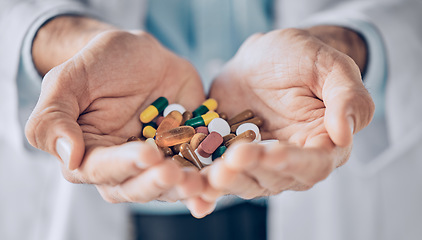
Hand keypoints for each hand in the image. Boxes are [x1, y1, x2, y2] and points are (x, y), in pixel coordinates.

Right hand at [25, 17, 212, 214]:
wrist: (141, 55)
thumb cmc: (100, 64)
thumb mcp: (68, 80)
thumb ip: (55, 118)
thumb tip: (70, 158)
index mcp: (90, 153)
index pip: (101, 169)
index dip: (124, 165)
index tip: (148, 154)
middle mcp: (123, 166)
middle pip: (136, 187)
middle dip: (157, 183)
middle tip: (176, 173)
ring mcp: (157, 160)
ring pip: (168, 185)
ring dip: (184, 188)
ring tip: (201, 183)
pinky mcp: (184, 151)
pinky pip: (195, 169)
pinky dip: (207, 180)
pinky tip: (218, 185)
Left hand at [205, 27, 374, 198]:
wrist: (262, 59)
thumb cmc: (302, 59)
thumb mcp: (331, 67)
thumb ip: (347, 98)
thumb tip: (344, 134)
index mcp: (322, 144)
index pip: (313, 163)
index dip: (293, 161)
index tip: (271, 151)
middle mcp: (291, 162)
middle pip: (274, 178)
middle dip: (251, 172)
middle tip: (230, 163)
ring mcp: (258, 163)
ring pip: (243, 181)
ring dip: (225, 183)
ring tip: (207, 177)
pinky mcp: (230, 157)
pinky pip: (217, 173)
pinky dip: (203, 184)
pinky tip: (189, 189)